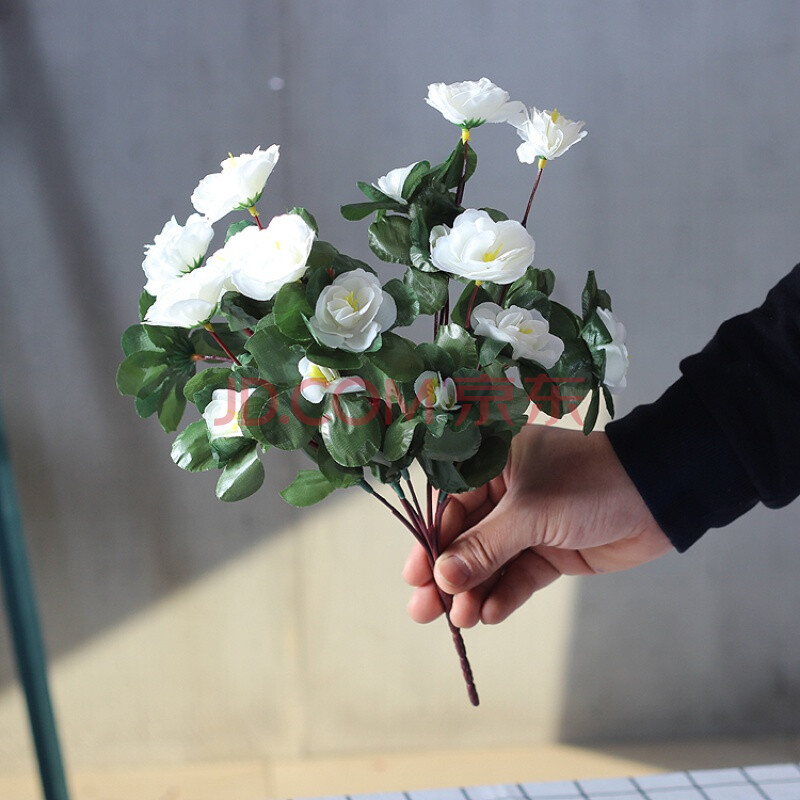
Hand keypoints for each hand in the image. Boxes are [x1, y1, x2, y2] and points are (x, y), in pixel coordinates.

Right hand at [403, 425, 672, 627]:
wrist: (659, 495)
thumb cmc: (589, 484)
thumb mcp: (530, 512)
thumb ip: (484, 547)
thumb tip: (441, 578)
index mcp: (496, 464)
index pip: (451, 505)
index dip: (432, 542)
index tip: (415, 576)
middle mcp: (508, 492)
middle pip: (467, 538)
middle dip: (448, 575)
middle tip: (424, 609)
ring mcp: (530, 524)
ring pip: (491, 562)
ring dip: (474, 591)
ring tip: (460, 621)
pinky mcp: (552, 551)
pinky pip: (520, 575)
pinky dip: (506, 595)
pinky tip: (490, 614)